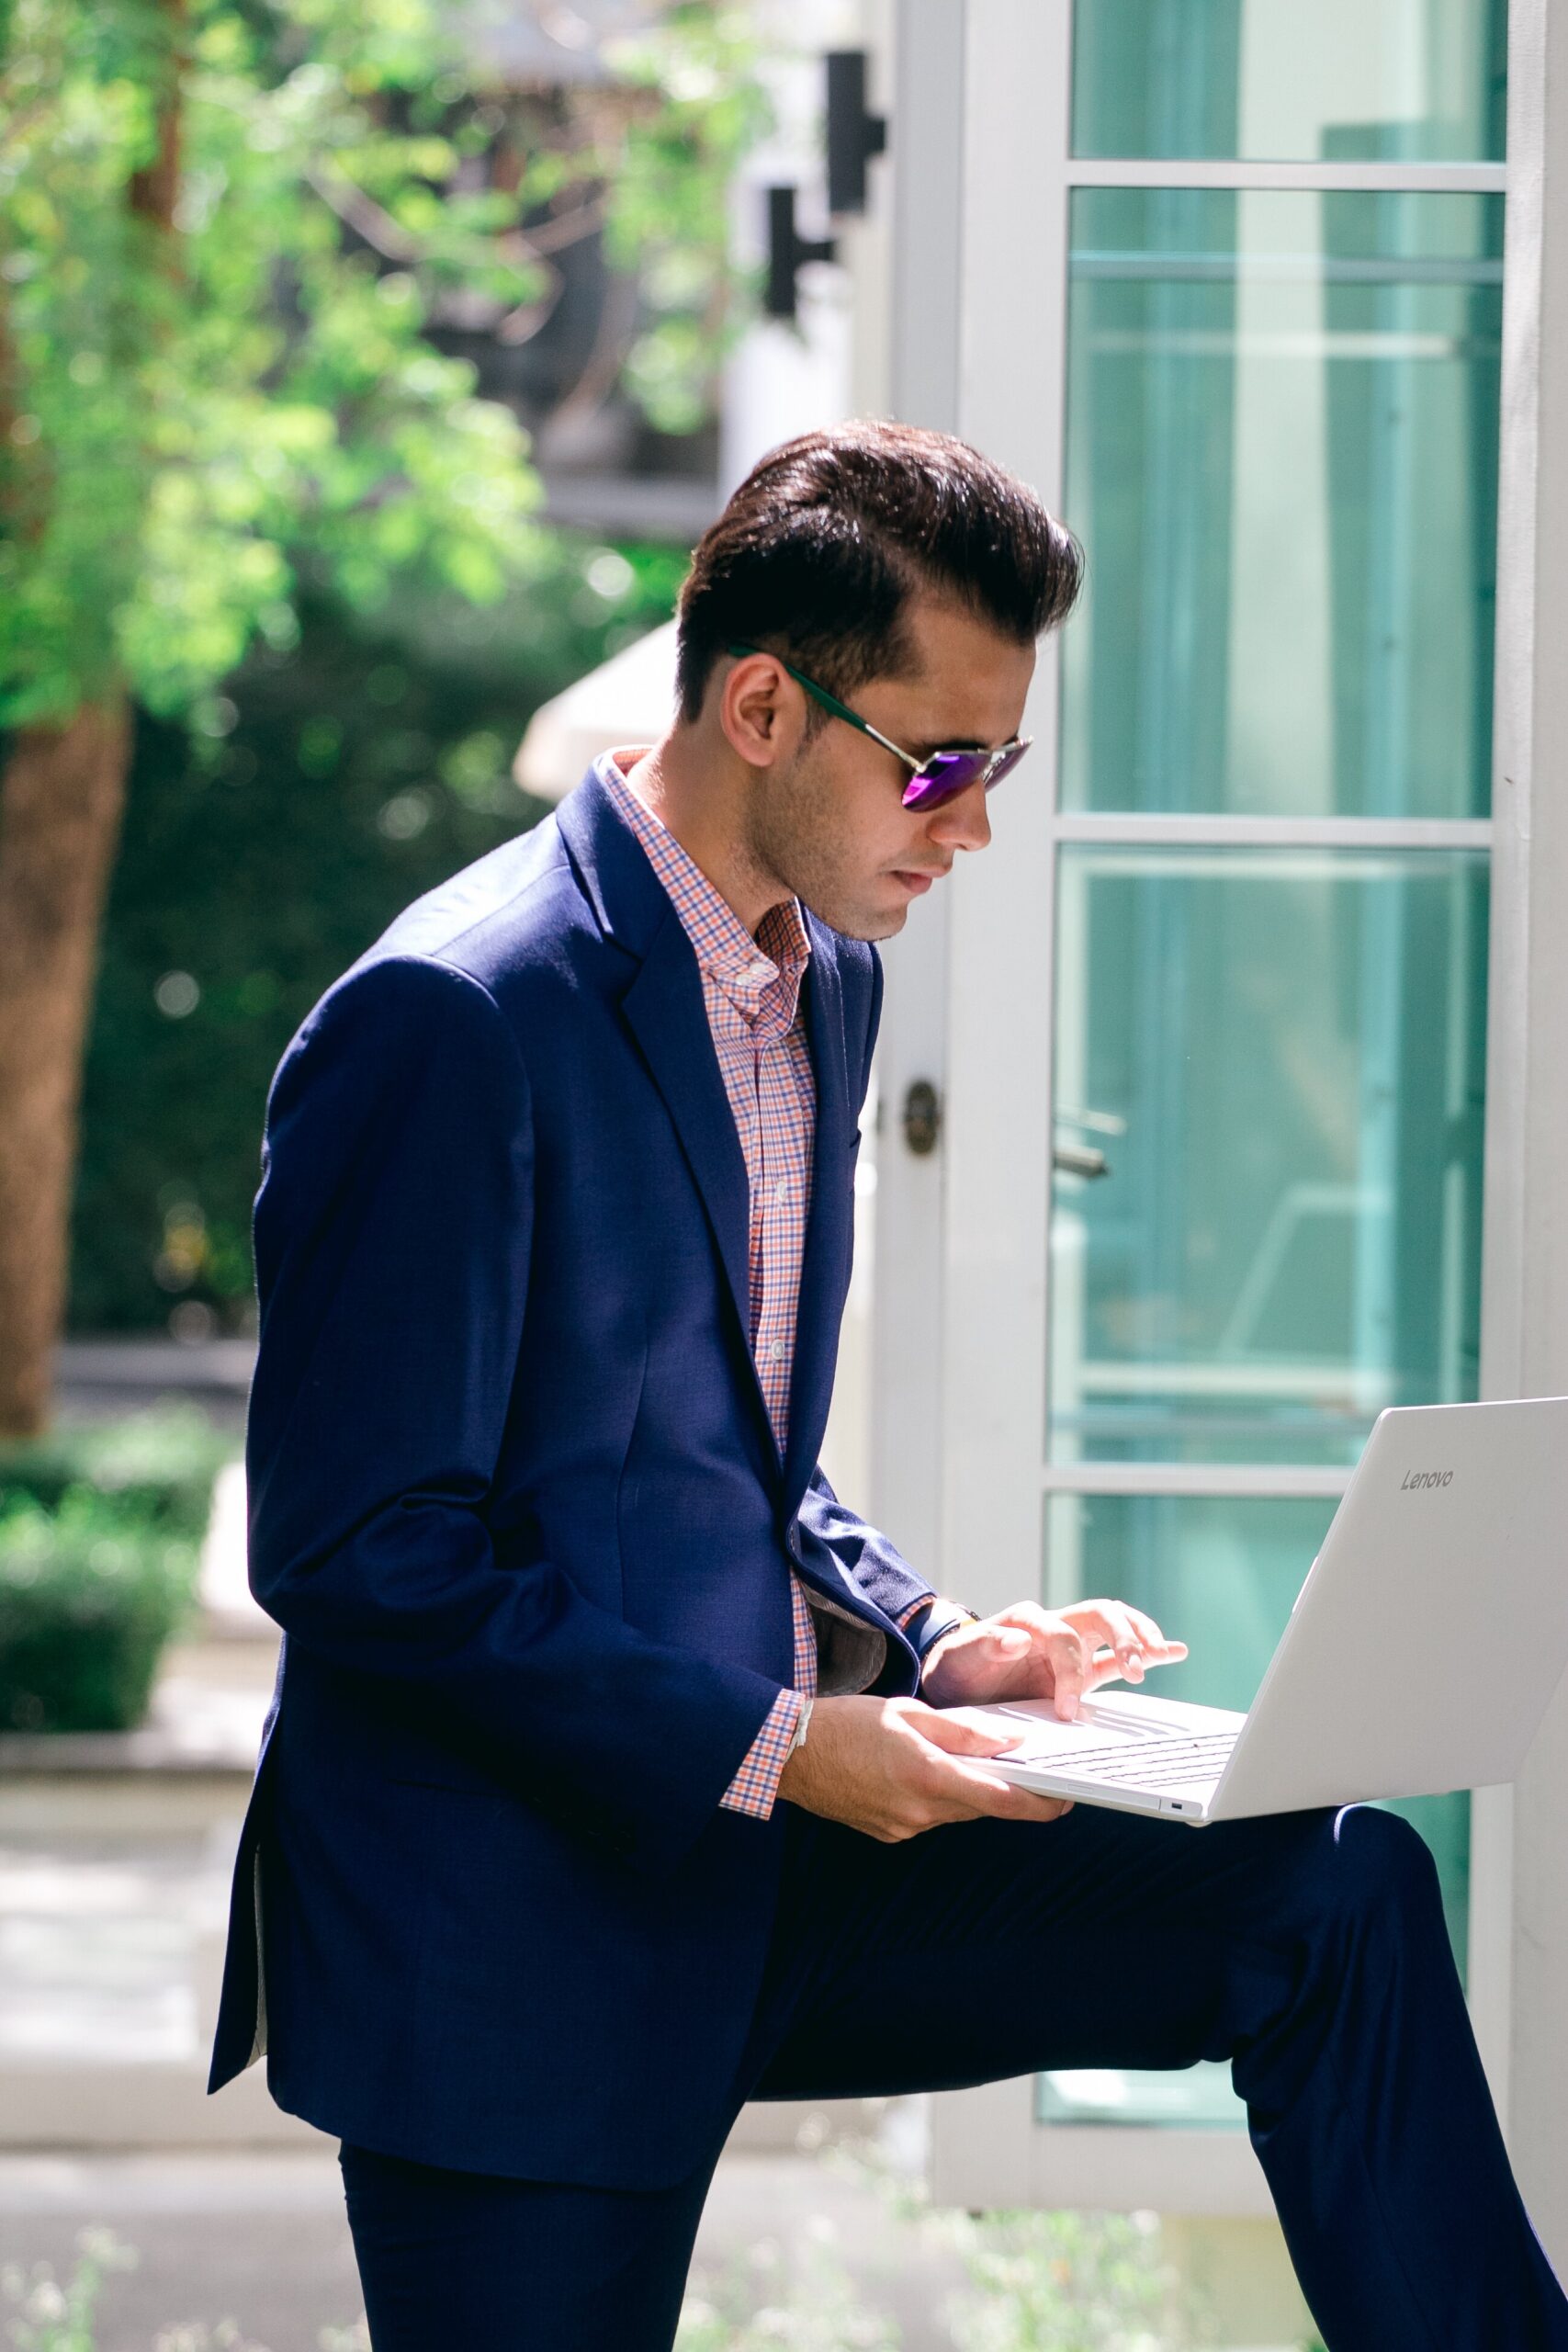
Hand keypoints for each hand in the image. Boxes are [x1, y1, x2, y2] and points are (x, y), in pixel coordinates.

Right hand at [775, 1693, 1073, 1842]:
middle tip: (1024, 1764)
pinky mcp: (889, 1832)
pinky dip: (939, 1795)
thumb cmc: (845, 1723)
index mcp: (928, 1776)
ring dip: (969, 1788)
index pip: (1002, 1800)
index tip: (1067, 1799)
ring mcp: (904, 1827)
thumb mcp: (910, 1712)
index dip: (1041, 1804)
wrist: (787, 1754)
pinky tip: (926, 1770)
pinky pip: (930, 1815)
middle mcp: (920, 1811)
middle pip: (982, 1805)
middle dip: (1004, 1787)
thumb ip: (964, 1731)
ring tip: (969, 1758)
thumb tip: (1012, 1741)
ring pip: (956, 1810)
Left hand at [919, 1598, 1186, 1717]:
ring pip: (1115, 1627)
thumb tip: (1017, 1638)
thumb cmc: (957, 1669)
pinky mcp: (1080, 1670)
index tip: (1066, 1709)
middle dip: (1121, 1638)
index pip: (1062, 1636)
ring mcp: (1071, 1647)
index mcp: (1027, 1622)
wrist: (955, 1683)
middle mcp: (1054, 1627)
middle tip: (1135, 1669)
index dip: (1069, 1670)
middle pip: (1100, 1615)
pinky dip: (1147, 1650)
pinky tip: (1176, 1651)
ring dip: (1139, 1639)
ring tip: (1160, 1655)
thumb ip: (984, 1644)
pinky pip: (1115, 1657)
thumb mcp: (959, 1657)